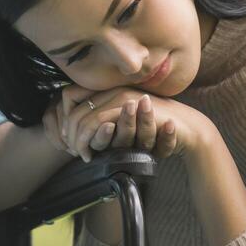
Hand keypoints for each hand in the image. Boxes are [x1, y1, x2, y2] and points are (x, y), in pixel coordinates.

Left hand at [48, 86, 189, 161]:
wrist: (183, 127)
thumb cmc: (153, 128)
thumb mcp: (123, 126)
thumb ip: (103, 124)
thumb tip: (76, 133)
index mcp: (107, 90)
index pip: (68, 96)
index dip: (63, 119)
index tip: (67, 139)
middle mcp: (110, 90)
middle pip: (71, 108)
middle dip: (68, 134)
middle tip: (73, 151)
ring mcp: (119, 97)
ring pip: (82, 117)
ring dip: (78, 140)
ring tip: (82, 155)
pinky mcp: (127, 107)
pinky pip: (98, 123)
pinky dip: (90, 141)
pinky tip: (91, 154)